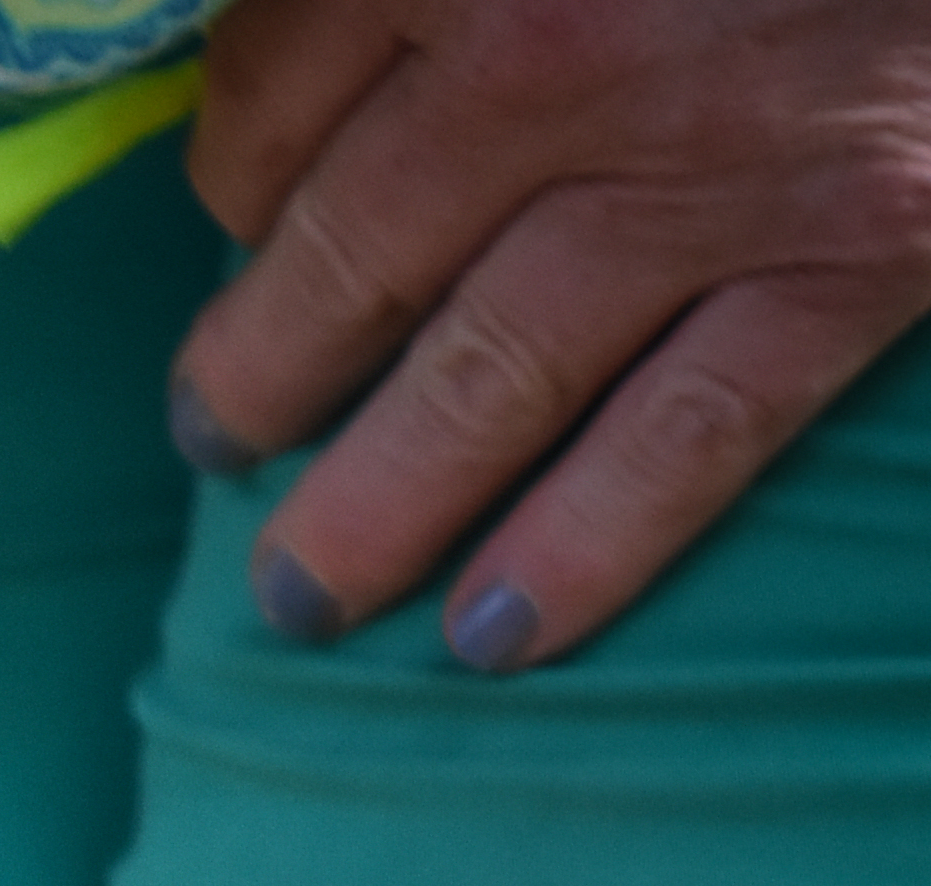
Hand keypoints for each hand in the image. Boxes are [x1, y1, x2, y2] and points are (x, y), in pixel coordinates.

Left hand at [172, 0, 930, 667]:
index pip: (266, 87)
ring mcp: (714, 166)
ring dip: (368, 507)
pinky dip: (582, 548)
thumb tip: (286, 44)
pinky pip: (688, 436)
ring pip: (477, 378)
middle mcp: (559, 50)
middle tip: (209, 440)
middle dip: (255, 372)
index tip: (234, 216)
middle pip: (341, 253)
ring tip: (297, 595)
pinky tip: (493, 637)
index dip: (231, 170)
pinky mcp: (869, 246)